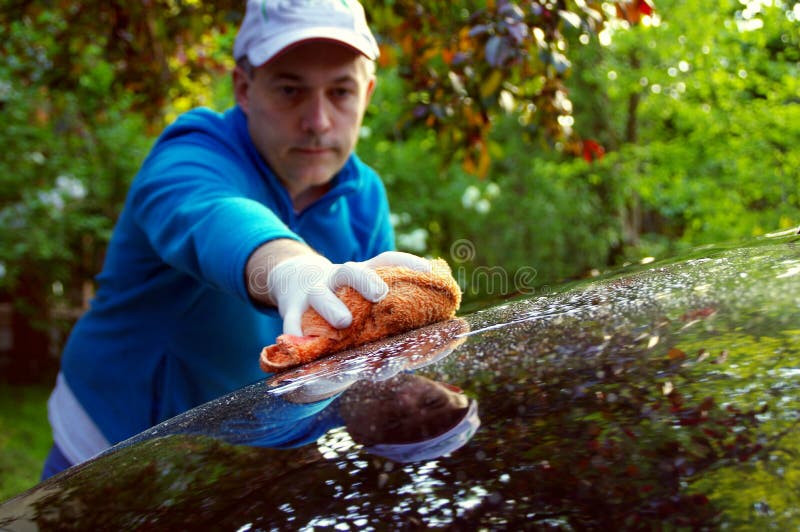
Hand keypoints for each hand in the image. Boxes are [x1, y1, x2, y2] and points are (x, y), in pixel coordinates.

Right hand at [268, 251, 430, 335]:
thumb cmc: (343, 296)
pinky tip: (305, 345)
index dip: (406, 262)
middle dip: (365, 280)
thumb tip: (442, 328)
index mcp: (360, 273)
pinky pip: (293, 321)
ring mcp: (312, 292)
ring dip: (331, 306)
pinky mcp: (292, 309)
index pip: (385, 260)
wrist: (294, 281)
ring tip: (344, 321)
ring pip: (319, 294)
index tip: (428, 272)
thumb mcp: (362, 292)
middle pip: (349, 271)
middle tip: (380, 294)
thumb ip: (389, 307)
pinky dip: (296, 332)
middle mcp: (336, 278)